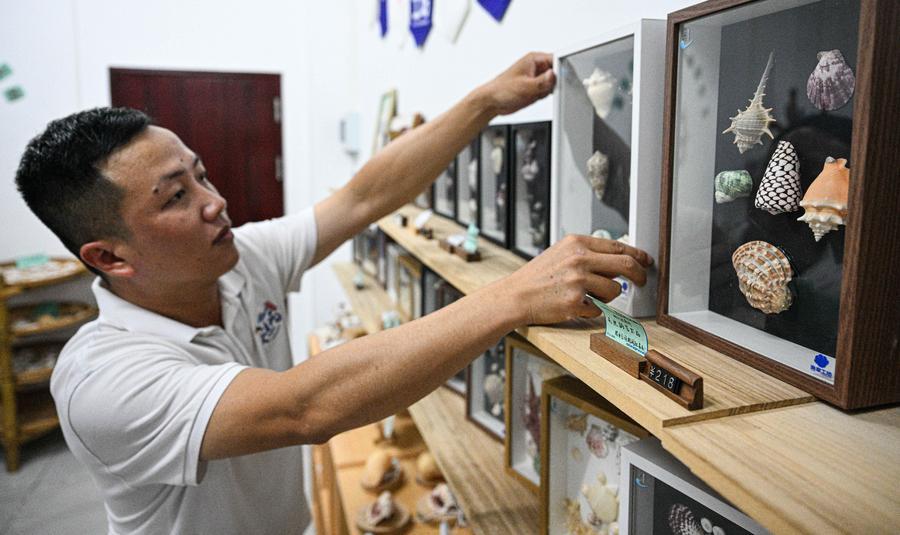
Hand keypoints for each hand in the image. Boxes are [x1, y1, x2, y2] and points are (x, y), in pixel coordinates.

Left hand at [478, 52, 555, 115]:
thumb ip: (542, 82)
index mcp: (534, 59)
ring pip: (554, 83)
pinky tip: (535, 97)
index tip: (564, 77)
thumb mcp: (524, 86)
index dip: (562, 68)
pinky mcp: (537, 88)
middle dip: (555, 81)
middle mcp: (537, 67)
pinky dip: (544, 95)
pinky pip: (548, 91)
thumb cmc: (502, 90)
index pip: (556, 58)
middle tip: (546, 88)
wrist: (492, 102)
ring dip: (548, 90)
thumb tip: (554, 75)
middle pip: (558, 71)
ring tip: (536, 93)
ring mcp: (537, 78)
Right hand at [497, 235, 653, 325]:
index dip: (637, 255)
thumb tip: (619, 260)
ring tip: (588, 296)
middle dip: (639, 275)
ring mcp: (578, 280)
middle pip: (625, 264)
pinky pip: (599, 308)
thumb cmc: (538, 277)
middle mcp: (579, 259)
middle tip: (641, 281)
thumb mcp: (561, 253)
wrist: (516, 295)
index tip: (645, 261)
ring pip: (615, 290)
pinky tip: (574, 305)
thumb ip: (587, 254)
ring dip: (608, 296)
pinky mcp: (576, 301)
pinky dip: (591, 309)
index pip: (618, 246)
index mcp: (576, 243)